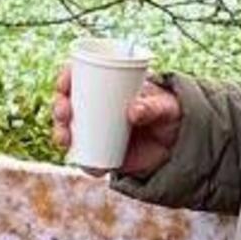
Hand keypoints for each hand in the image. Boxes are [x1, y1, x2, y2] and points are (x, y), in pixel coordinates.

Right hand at [50, 64, 182, 176]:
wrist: (181, 145)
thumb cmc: (172, 114)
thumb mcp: (166, 107)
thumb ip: (153, 107)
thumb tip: (133, 111)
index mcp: (109, 86)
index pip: (80, 77)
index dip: (66, 78)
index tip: (64, 83)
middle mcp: (98, 107)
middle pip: (68, 104)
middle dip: (58, 107)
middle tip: (64, 112)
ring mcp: (99, 131)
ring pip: (70, 131)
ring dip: (60, 133)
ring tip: (65, 138)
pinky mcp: (105, 153)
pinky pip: (86, 158)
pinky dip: (83, 162)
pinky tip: (82, 162)